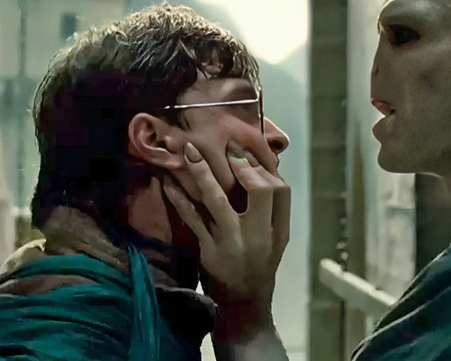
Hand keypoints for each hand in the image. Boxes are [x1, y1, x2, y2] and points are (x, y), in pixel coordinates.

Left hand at [162, 141, 290, 337]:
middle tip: (225, 147)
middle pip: (258, 191)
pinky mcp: (209, 251)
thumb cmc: (260, 264)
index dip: (265, 168)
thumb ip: (272, 210)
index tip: (247, 153)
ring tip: (189, 151)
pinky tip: (169, 182)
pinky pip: (192, 219)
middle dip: (242, 165)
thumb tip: (260, 168)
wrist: (244, 302)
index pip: (280, 190)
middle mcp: (259, 234)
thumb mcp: (276, 239)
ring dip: (202, 172)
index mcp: (279, 230)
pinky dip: (180, 199)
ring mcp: (233, 242)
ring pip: (217, 200)